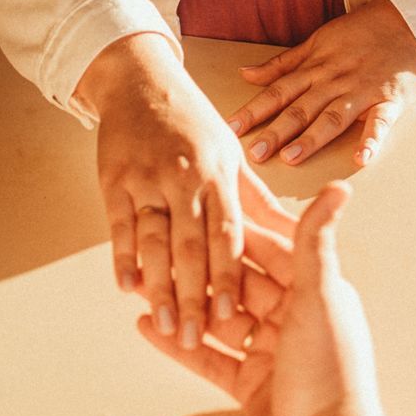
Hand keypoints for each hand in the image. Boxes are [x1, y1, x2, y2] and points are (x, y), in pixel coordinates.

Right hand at [78, 35, 294, 352]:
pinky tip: (127, 287)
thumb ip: (259, 201)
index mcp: (220, 173)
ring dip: (158, 284)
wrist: (140, 80)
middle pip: (191, 245)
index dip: (229, 275)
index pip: (228, 233)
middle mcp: (185, 176)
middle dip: (193, 293)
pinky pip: (120, 225)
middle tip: (195, 335)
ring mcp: (148, 178)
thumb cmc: (193, 122)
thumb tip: (300, 231)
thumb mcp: (233, 155)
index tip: (232, 313)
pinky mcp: (116, 180)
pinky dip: (122, 257)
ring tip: (164, 323)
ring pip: (154, 240)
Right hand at [139, 182, 386, 415]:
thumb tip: (339, 187)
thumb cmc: (331, 371)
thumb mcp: (319, 298)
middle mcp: (291, 317)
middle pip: (232, 284)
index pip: (264, 248)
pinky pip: (207, 358)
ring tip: (140, 285)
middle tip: (154, 246)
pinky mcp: (249, 385)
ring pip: (214, 320)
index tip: (193, 202)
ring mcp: (268, 353)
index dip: (227, 227)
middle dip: (192, 267)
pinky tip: (146, 326)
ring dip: (179, 304)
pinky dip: (177, 345)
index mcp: (313, 290)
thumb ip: (315, 243)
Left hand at [227, 0, 415, 167]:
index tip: (232, 128)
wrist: (408, 21)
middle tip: (254, 154)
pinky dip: (372, 139)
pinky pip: (380, 122)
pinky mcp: (390, 100)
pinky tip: (361, 158)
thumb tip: (245, 74)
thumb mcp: (316, 42)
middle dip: (276, 131)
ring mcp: (362, 91)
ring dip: (312, 137)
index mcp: (315, 68)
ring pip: (333, 116)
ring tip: (292, 157)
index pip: (278, 92)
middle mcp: (334, 81)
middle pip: (301, 108)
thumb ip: (282, 63)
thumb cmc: (359, 34)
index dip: (254, 110)